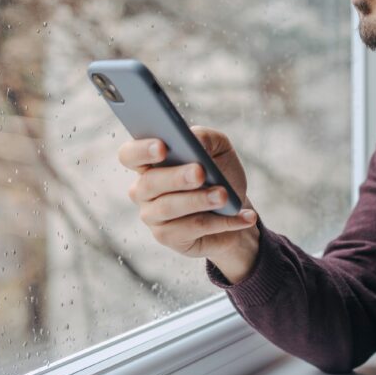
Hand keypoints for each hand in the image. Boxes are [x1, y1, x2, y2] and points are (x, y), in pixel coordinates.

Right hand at [119, 126, 259, 282]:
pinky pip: (194, 228)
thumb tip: (194, 140)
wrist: (235, 208)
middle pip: (149, 183)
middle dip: (177, 177)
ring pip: (169, 208)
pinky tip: (245, 216)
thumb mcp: (218, 148)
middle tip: (200, 173)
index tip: (163, 147)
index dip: (142, 150)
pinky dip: (223, 221)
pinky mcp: (169, 237)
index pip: (130, 155)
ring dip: (200, 200)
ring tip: (224, 196)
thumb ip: (205, 137)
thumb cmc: (219, 173)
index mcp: (149, 162)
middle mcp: (143, 190)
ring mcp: (152, 216)